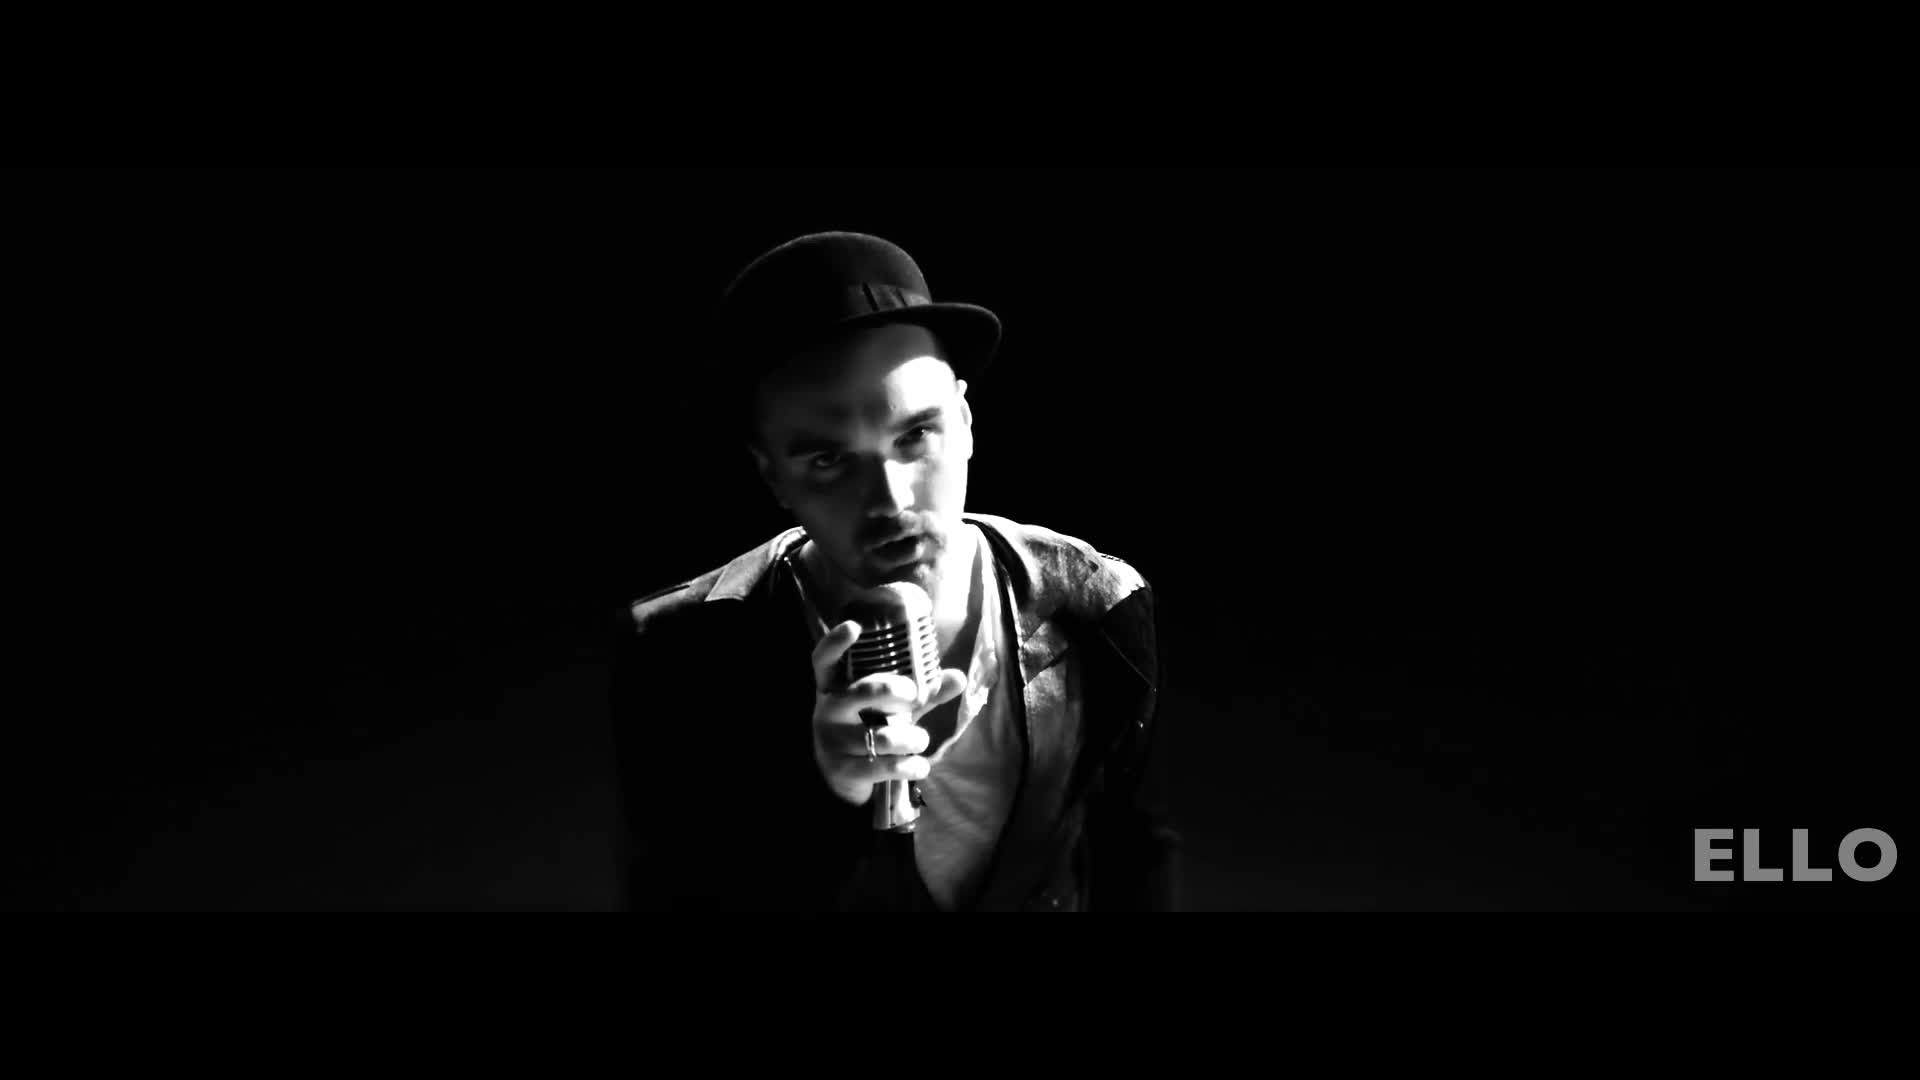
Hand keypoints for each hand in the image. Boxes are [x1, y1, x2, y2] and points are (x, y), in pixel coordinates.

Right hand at [810, 620, 966, 806]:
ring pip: (882, 736)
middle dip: (893, 690)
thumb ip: (923, 694)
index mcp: (834, 687)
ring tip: (920, 740)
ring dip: (913, 738)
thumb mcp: (891, 708)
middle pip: (860, 692)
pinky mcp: (844, 770)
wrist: (842, 778)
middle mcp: (828, 710)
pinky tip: (920, 766)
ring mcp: (832, 741)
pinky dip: (912, 766)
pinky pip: (886, 766)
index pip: (824, 660)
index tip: (854, 627)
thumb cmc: (870, 728)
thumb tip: (959, 677)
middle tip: (913, 694)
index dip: (835, 642)